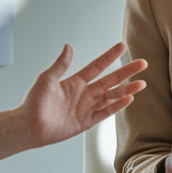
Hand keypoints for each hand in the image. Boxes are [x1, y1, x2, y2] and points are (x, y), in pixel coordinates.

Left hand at [18, 43, 146, 148]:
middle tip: (143, 63)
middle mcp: (84, 93)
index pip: (97, 66)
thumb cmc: (33, 102)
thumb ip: (60, 64)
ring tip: (142, 83)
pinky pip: (104, 113)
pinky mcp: (85, 122)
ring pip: (112, 96)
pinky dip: (116, 106)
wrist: (28, 126)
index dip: (110, 56)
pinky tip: (128, 99)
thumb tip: (68, 46)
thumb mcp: (46, 79)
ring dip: (127, 89)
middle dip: (127, 72)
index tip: (123, 46)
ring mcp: (86, 108)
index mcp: (75, 82)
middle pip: (111, 80)